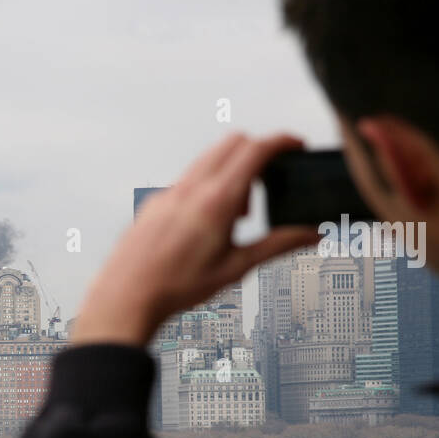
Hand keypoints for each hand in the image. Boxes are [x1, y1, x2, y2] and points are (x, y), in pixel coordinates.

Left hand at [73, 133, 321, 346]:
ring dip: (232, 170)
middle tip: (269, 182)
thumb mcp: (236, 268)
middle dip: (258, 152)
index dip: (282, 141)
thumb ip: (277, 246)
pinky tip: (207, 222)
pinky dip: (208, 184)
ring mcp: (170, 192)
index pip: (256, 150)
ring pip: (209, 158)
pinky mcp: (155, 202)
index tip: (297, 145)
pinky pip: (188, 179)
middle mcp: (191, 188)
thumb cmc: (177, 287)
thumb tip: (311, 234)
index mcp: (216, 200)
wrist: (126, 296)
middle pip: (233, 142)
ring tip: (238, 214)